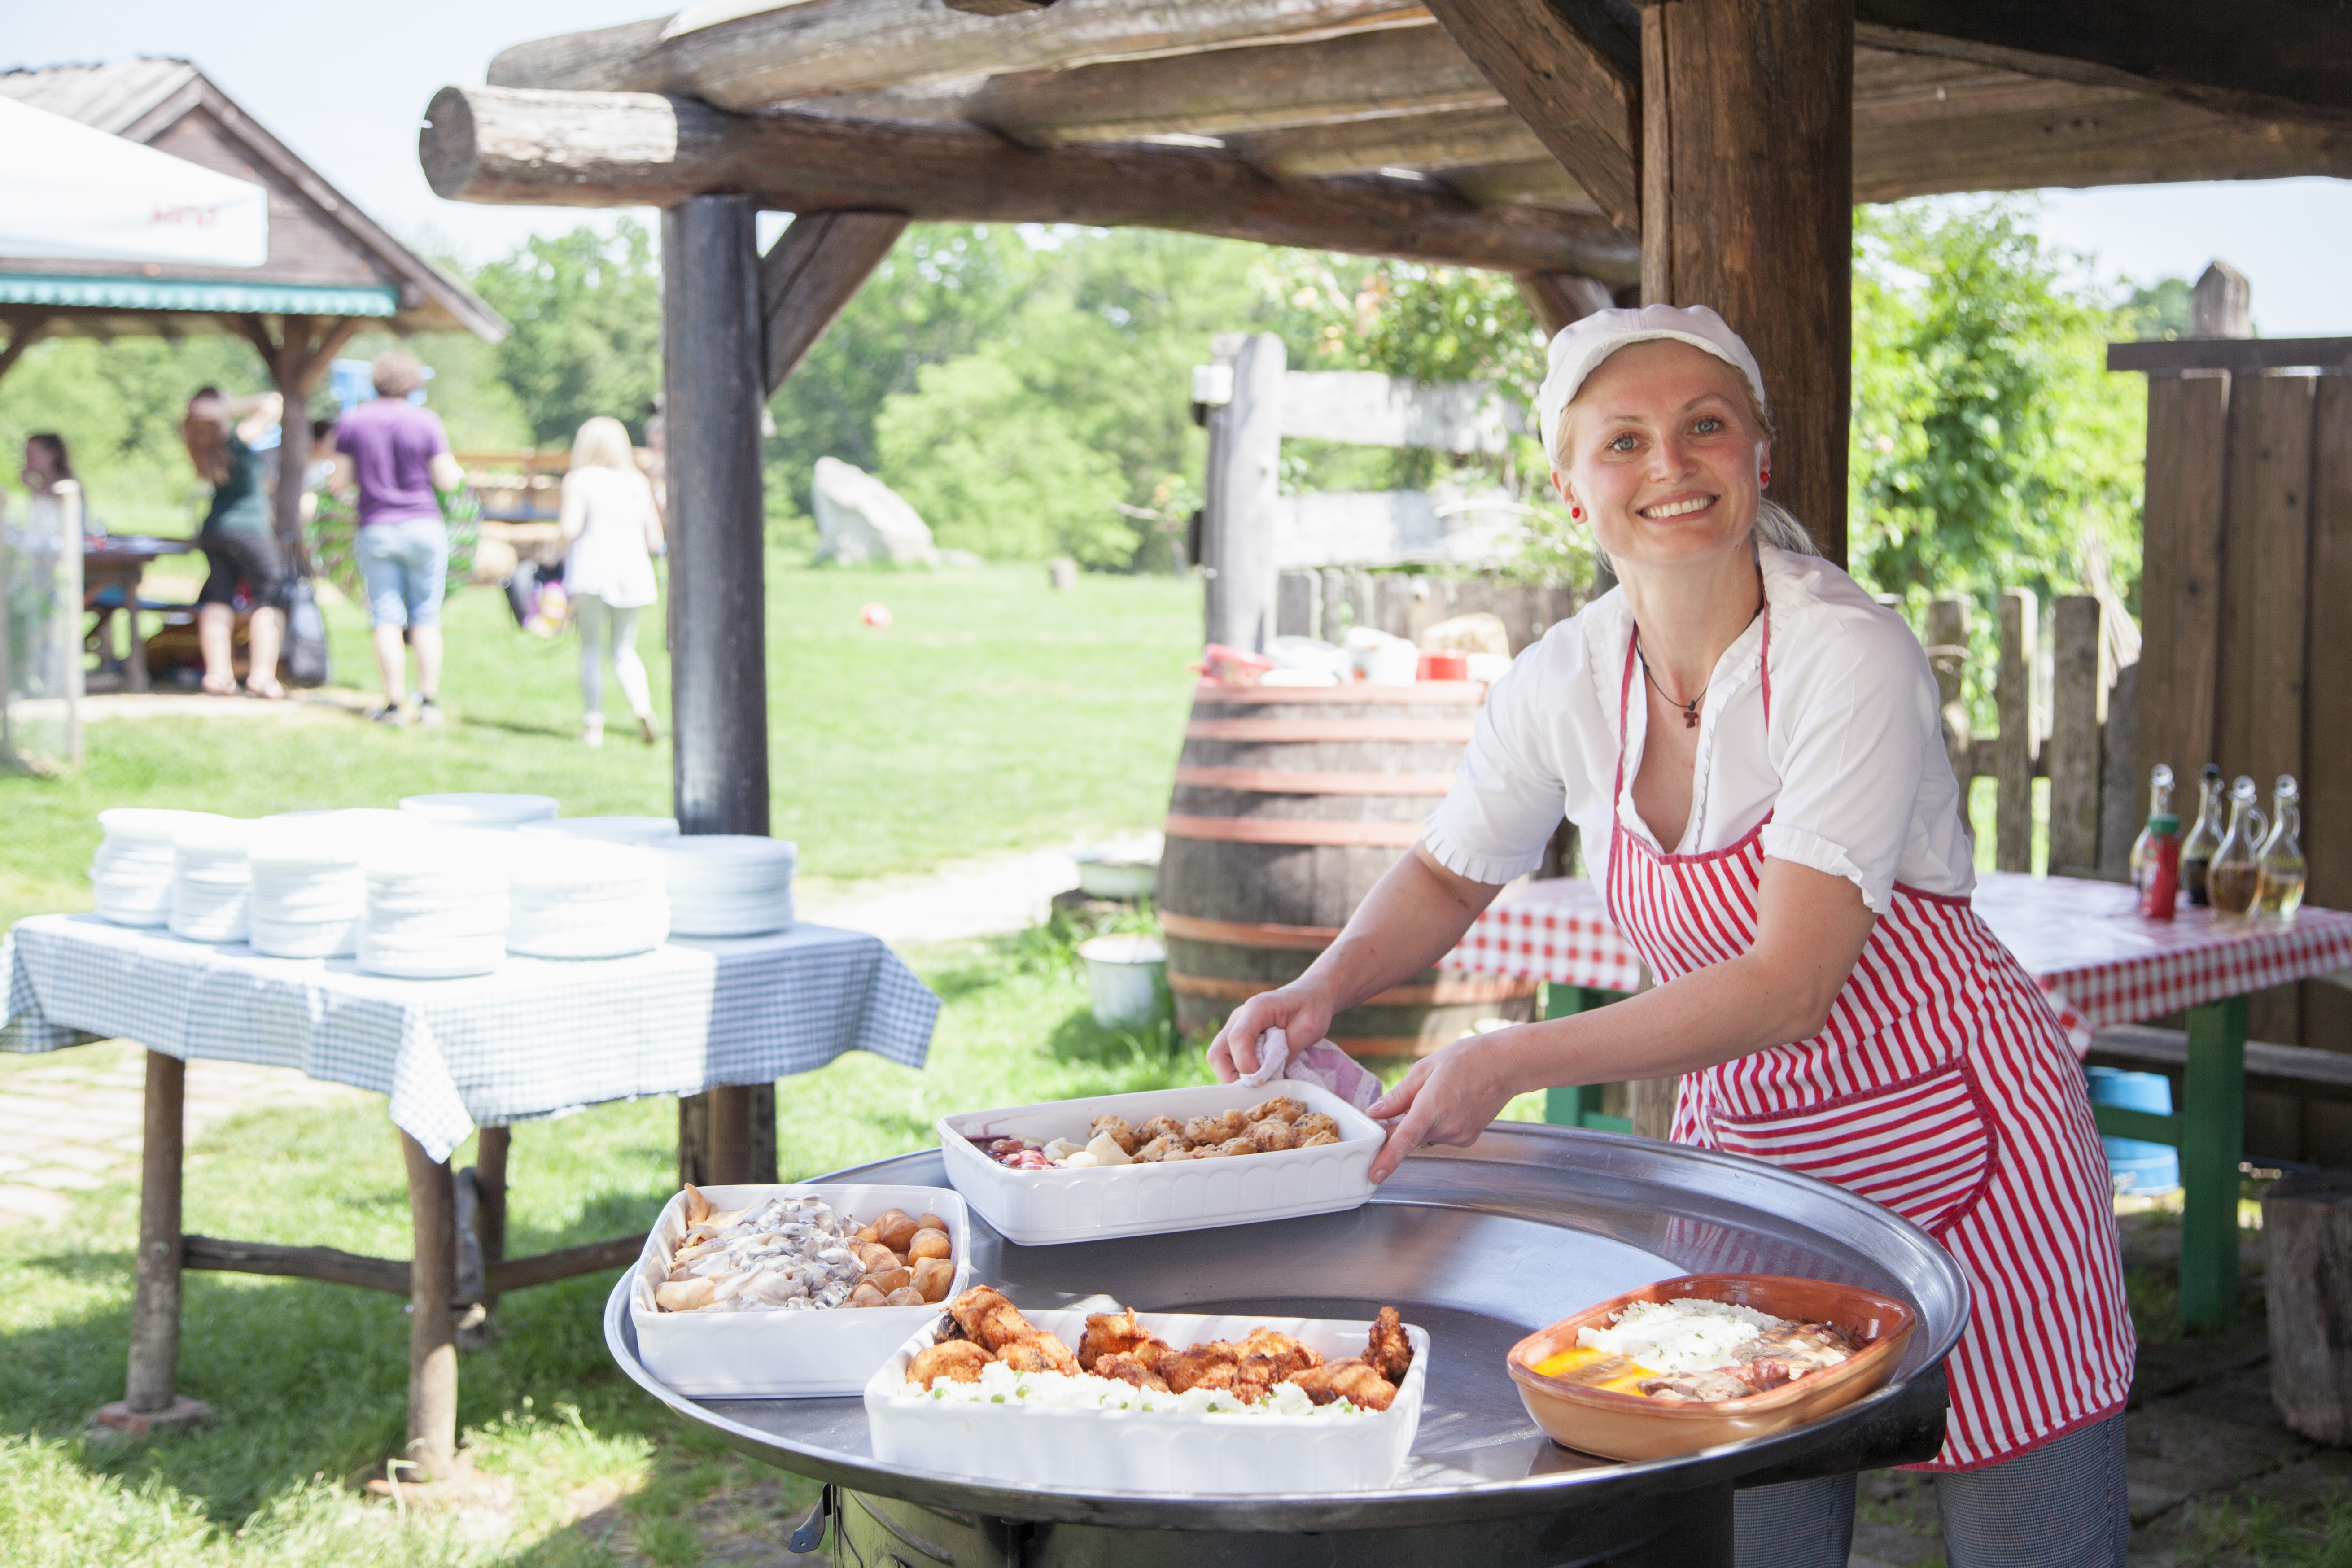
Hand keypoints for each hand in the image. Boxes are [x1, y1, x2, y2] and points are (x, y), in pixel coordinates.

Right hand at [1206, 980, 1337, 1081]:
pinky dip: (1238, 1070)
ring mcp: (1236, 1026)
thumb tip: (1270, 1076)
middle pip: (1217, 1052)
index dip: (1245, 1063)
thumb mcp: (1309, 1028)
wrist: (1311, 994)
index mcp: (1257, 1008)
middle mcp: (1240, 1017)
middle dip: (1230, 1076)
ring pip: (1218, 1056)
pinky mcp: (1239, 1036)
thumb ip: (1288, 1051)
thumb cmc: (1312, 1007)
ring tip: (1258, 1082)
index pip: (1237, 1039)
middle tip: (1254, 1087)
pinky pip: (1228, 1057)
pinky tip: (1258, 1074)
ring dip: (1233, 1075)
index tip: (1263, 1078)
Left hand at [1364, 1030, 1520, 1182]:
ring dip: (1421, 1123)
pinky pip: (1440, 1137)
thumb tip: (1375, 1113)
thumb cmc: (1467, 1060)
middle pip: (1409, 1137)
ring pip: (1424, 1136)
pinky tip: (1451, 1105)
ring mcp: (1459, 1136)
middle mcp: (1448, 1127)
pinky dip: (1437, 1125)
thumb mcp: (1425, 1068)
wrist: (1506, 1065)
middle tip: (1409, 1100)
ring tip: (1440, 1095)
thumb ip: (1398, 1095)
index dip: (1387, 1159)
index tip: (1374, 1175)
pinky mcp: (1467, 1140)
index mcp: (1434, 1105)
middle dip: (1399, 1126)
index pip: (1405, 1139)